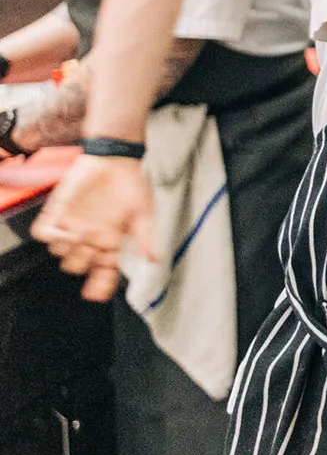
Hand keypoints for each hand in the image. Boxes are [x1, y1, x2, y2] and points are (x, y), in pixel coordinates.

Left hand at [31, 153, 153, 302]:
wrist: (115, 159)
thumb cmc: (133, 186)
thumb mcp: (145, 214)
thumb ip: (147, 237)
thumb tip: (154, 260)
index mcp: (111, 243)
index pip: (103, 273)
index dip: (99, 287)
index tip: (96, 295)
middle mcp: (89, 239)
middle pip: (78, 266)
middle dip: (85, 263)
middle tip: (95, 248)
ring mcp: (72, 226)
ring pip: (60, 253)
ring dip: (70, 250)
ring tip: (82, 236)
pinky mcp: (57, 213)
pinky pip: (43, 234)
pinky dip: (51, 237)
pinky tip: (65, 231)